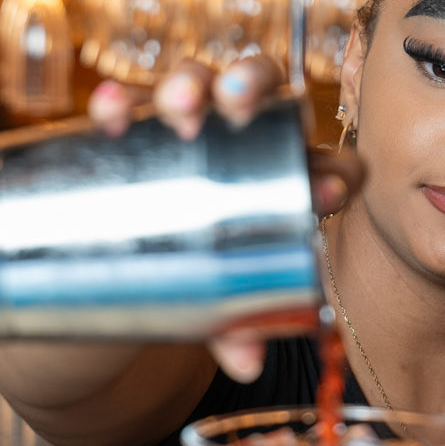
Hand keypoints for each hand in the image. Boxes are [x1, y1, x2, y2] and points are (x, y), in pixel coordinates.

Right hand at [88, 60, 361, 383]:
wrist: (138, 267)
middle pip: (262, 88)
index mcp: (290, 175)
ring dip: (192, 82)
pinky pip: (125, 105)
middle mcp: (243, 132)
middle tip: (240, 107)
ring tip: (181, 105)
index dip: (337, 168)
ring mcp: (189, 122)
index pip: (328, 157)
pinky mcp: (135, 130)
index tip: (328, 192)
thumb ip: (237, 326)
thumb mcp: (224, 303)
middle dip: (254, 85)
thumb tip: (248, 365)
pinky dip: (117, 102)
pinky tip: (108, 111)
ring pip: (198, 80)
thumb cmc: (207, 274)